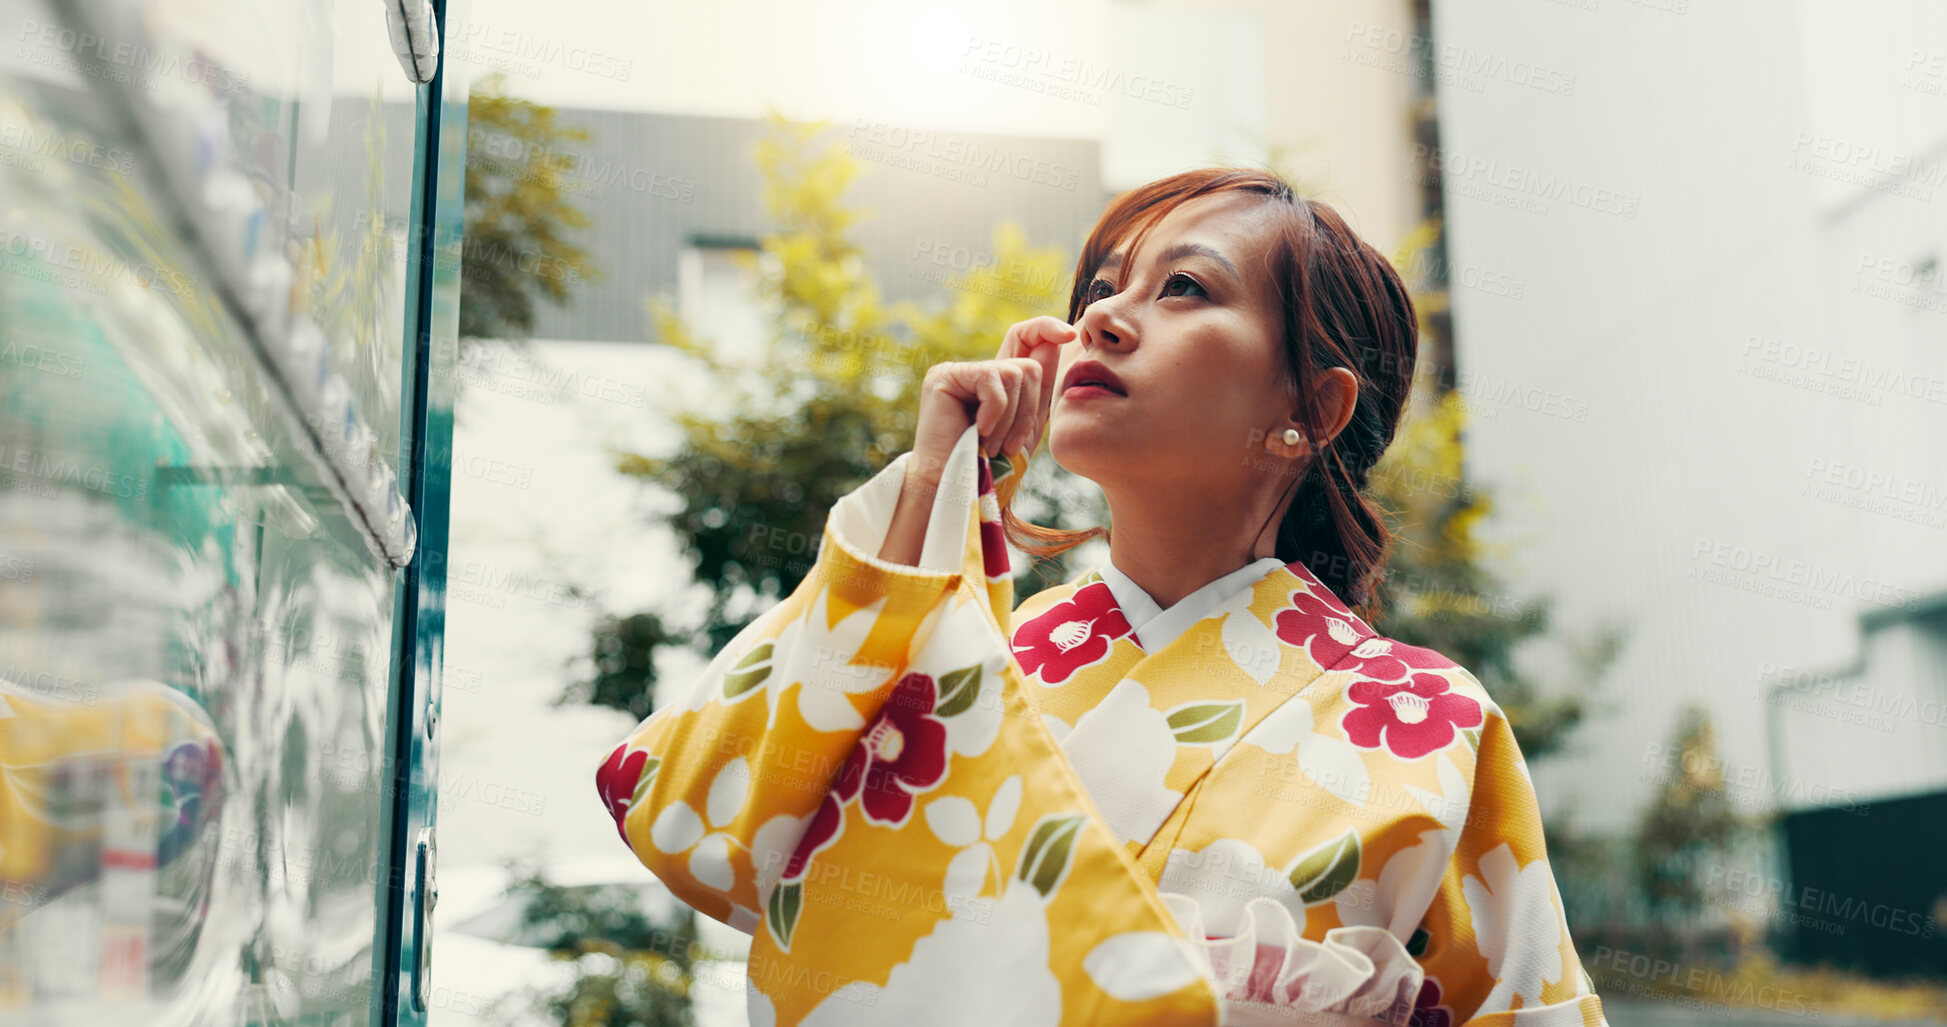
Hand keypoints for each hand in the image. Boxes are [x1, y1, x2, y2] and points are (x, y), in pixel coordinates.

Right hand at [907, 317, 1076, 484]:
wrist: (955, 491)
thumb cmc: (989, 467)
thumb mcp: (1026, 426)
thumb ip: (1040, 389)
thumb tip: (1061, 340)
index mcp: (998, 383)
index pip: (1025, 339)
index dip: (1047, 328)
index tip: (1071, 336)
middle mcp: (979, 372)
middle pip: (1029, 364)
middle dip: (1029, 409)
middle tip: (1010, 445)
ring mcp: (960, 372)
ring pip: (1016, 373)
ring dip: (1011, 419)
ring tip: (992, 445)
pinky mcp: (946, 376)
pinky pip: (994, 379)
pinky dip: (995, 412)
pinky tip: (978, 432)